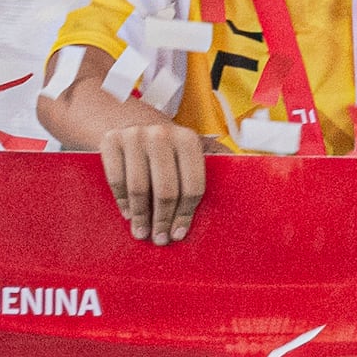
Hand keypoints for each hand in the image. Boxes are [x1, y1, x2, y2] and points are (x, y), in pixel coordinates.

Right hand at [97, 121, 211, 244]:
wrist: (126, 117)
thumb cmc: (165, 143)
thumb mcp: (190, 145)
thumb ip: (214, 160)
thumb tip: (246, 175)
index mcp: (188, 139)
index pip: (192, 184)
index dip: (186, 214)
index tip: (179, 233)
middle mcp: (161, 134)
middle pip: (165, 190)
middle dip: (163, 220)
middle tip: (160, 239)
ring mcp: (134, 136)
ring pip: (138, 188)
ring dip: (141, 216)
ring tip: (143, 232)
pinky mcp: (110, 141)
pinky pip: (116, 180)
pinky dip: (122, 201)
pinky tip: (128, 213)